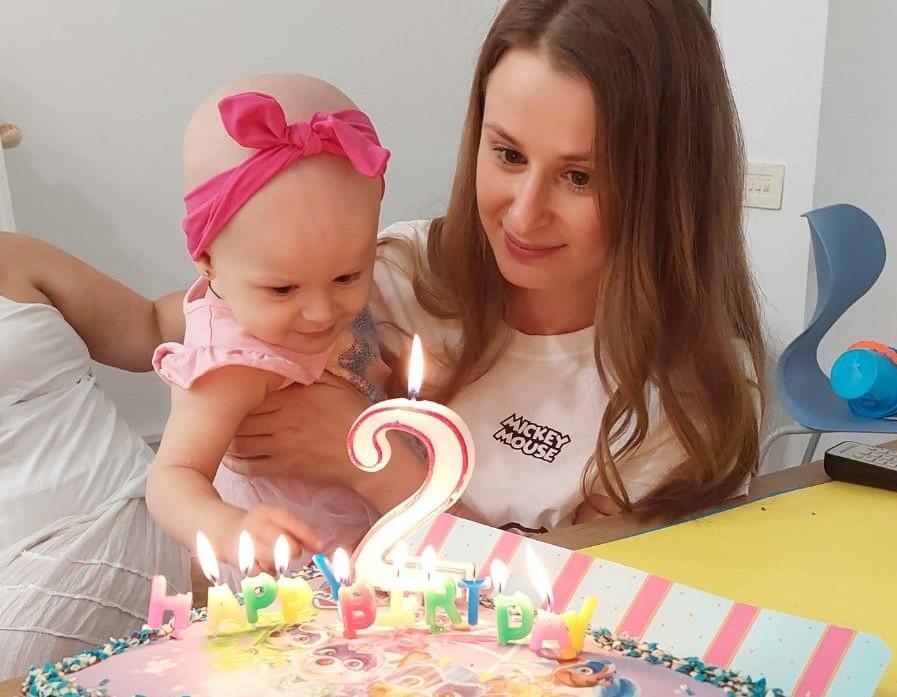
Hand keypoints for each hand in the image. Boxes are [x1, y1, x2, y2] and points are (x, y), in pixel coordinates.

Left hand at [223, 376, 370, 483]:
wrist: (368, 455)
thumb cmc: (354, 417)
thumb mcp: (336, 385)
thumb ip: (311, 372)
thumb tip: (292, 359)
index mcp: (292, 399)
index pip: (251, 394)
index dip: (236, 393)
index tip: (230, 390)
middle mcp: (281, 422)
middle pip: (239, 418)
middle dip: (227, 415)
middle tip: (218, 412)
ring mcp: (280, 447)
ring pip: (239, 443)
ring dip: (227, 438)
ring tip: (221, 432)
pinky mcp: (283, 468)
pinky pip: (249, 467)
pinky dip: (235, 462)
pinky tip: (231, 456)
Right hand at [226, 504, 322, 572]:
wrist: (223, 532)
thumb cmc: (259, 528)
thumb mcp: (276, 522)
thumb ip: (297, 531)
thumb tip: (320, 545)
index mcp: (267, 512)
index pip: (289, 520)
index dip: (306, 534)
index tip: (320, 546)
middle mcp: (254, 525)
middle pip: (279, 539)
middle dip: (292, 550)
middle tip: (295, 554)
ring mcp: (243, 542)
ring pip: (269, 557)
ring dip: (279, 563)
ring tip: (278, 560)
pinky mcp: (236, 560)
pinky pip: (258, 571)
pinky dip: (266, 572)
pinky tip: (265, 566)